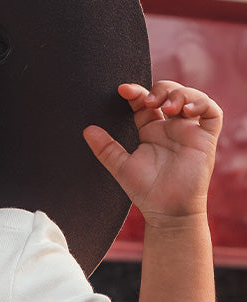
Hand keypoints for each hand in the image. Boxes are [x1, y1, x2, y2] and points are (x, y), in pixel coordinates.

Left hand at [84, 80, 221, 223]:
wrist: (167, 212)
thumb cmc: (146, 192)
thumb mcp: (121, 166)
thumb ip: (106, 148)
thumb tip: (87, 130)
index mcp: (151, 131)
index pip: (145, 102)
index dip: (136, 92)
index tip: (122, 90)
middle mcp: (171, 128)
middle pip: (169, 93)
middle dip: (160, 89)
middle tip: (147, 101)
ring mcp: (190, 132)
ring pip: (192, 98)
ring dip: (180, 94)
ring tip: (166, 107)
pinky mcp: (206, 139)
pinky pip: (213, 113)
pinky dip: (201, 104)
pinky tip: (185, 112)